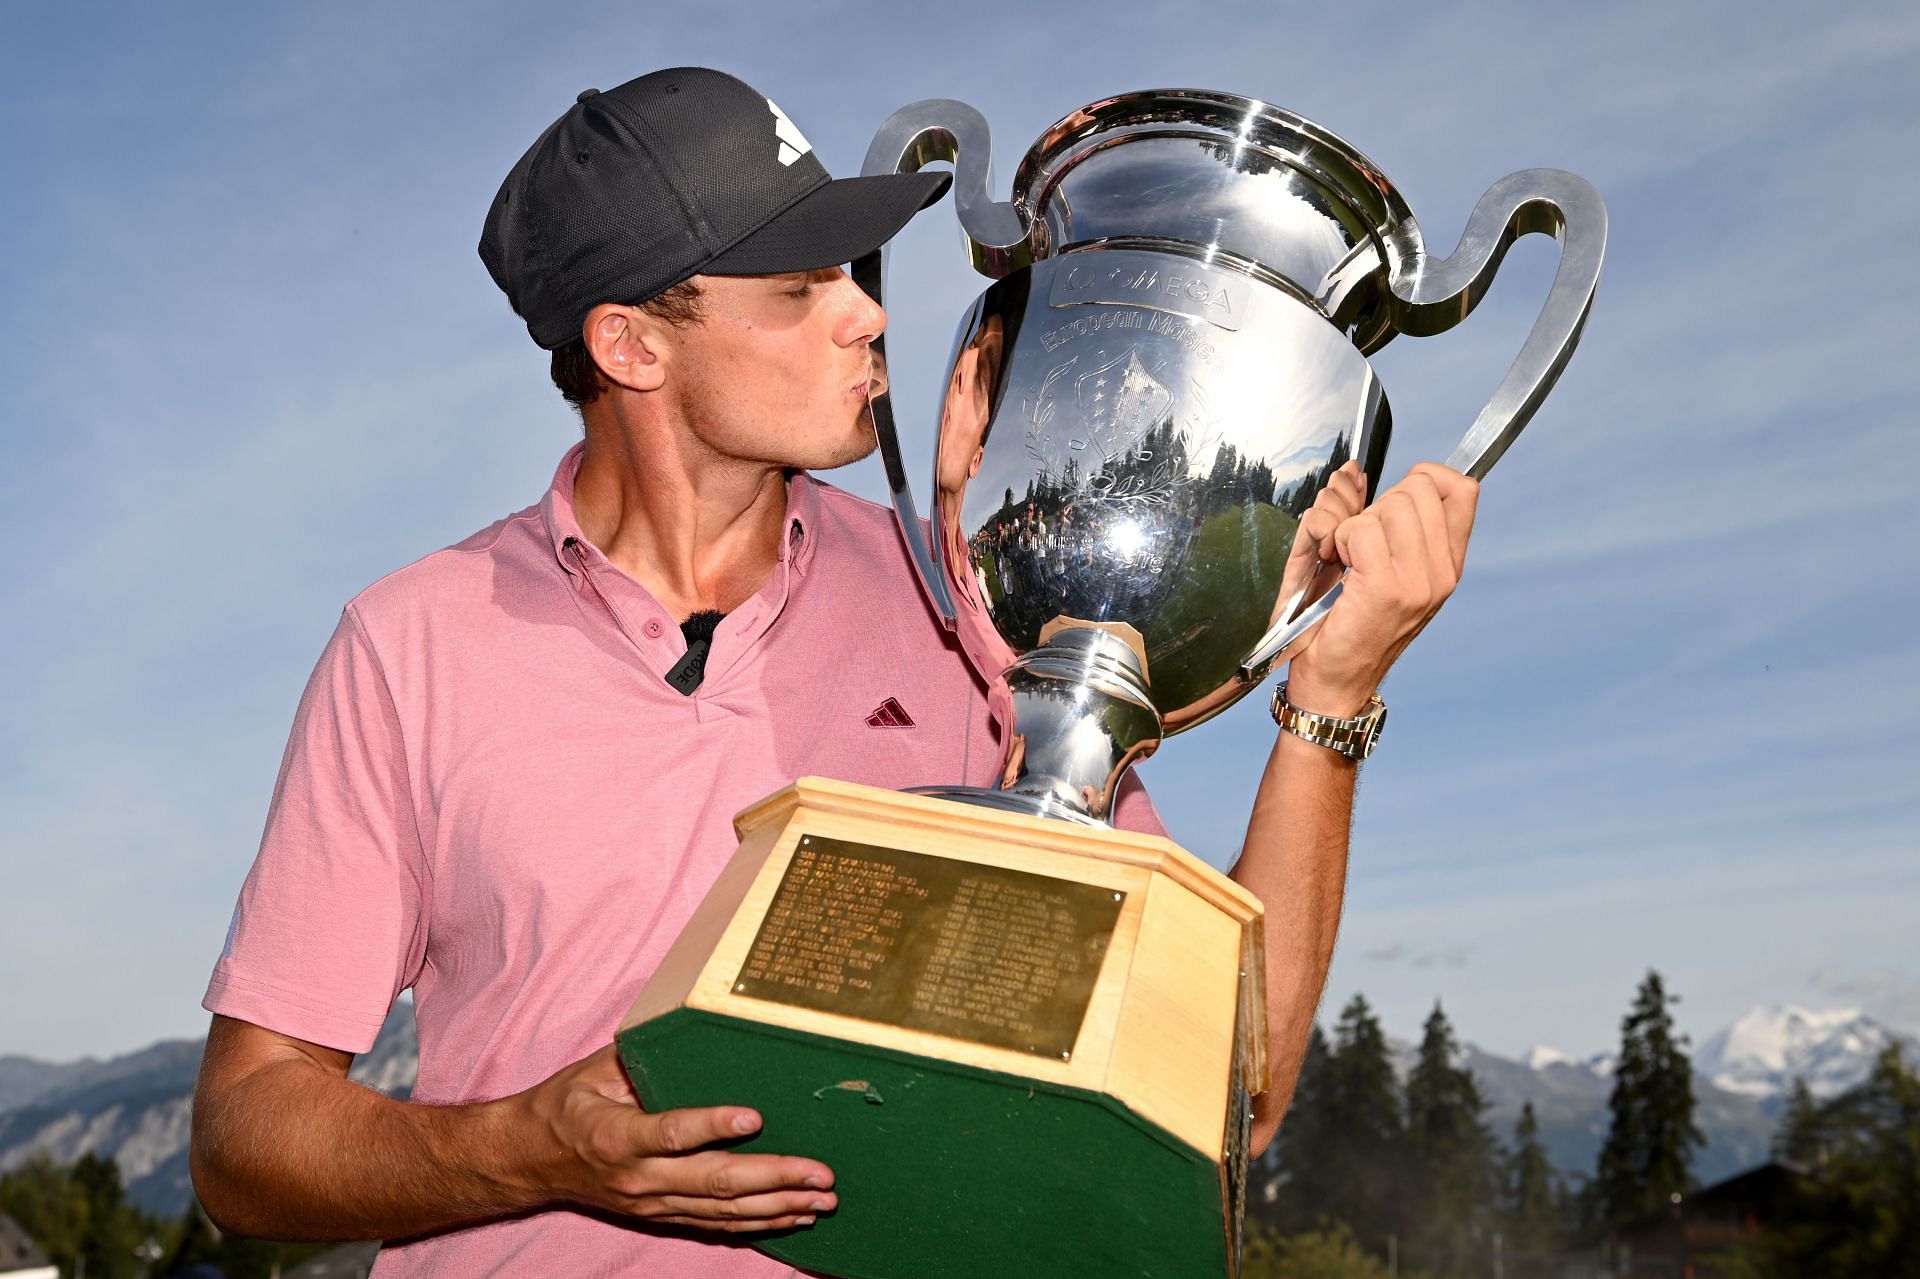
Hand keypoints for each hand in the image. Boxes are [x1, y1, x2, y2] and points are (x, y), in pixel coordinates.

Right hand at [509, 1045, 834, 1232]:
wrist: (529, 1160)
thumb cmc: (567, 1103)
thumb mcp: (596, 1069)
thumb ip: (644, 1055)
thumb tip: (692, 1023)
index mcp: (617, 1135)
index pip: (671, 1132)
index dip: (713, 1126)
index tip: (756, 1117)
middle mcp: (638, 1177)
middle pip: (712, 1182)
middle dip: (773, 1177)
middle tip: (820, 1173)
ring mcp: (651, 1204)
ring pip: (722, 1212)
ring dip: (778, 1207)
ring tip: (823, 1199)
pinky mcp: (661, 1217)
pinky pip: (716, 1225)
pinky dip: (759, 1223)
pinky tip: (794, 1216)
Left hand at [1287, 462, 1478, 716]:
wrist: (1335, 681)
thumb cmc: (1349, 624)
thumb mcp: (1383, 569)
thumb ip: (1385, 521)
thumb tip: (1354, 473)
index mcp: (1448, 564)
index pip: (1461, 489)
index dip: (1422, 478)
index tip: (1390, 504)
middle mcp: (1442, 573)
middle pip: (1418, 488)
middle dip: (1378, 503)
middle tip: (1359, 541)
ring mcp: (1420, 582)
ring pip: (1390, 505)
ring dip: (1354, 524)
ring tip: (1347, 557)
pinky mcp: (1387, 589)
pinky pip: (1360, 528)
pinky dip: (1338, 540)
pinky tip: (1338, 567)